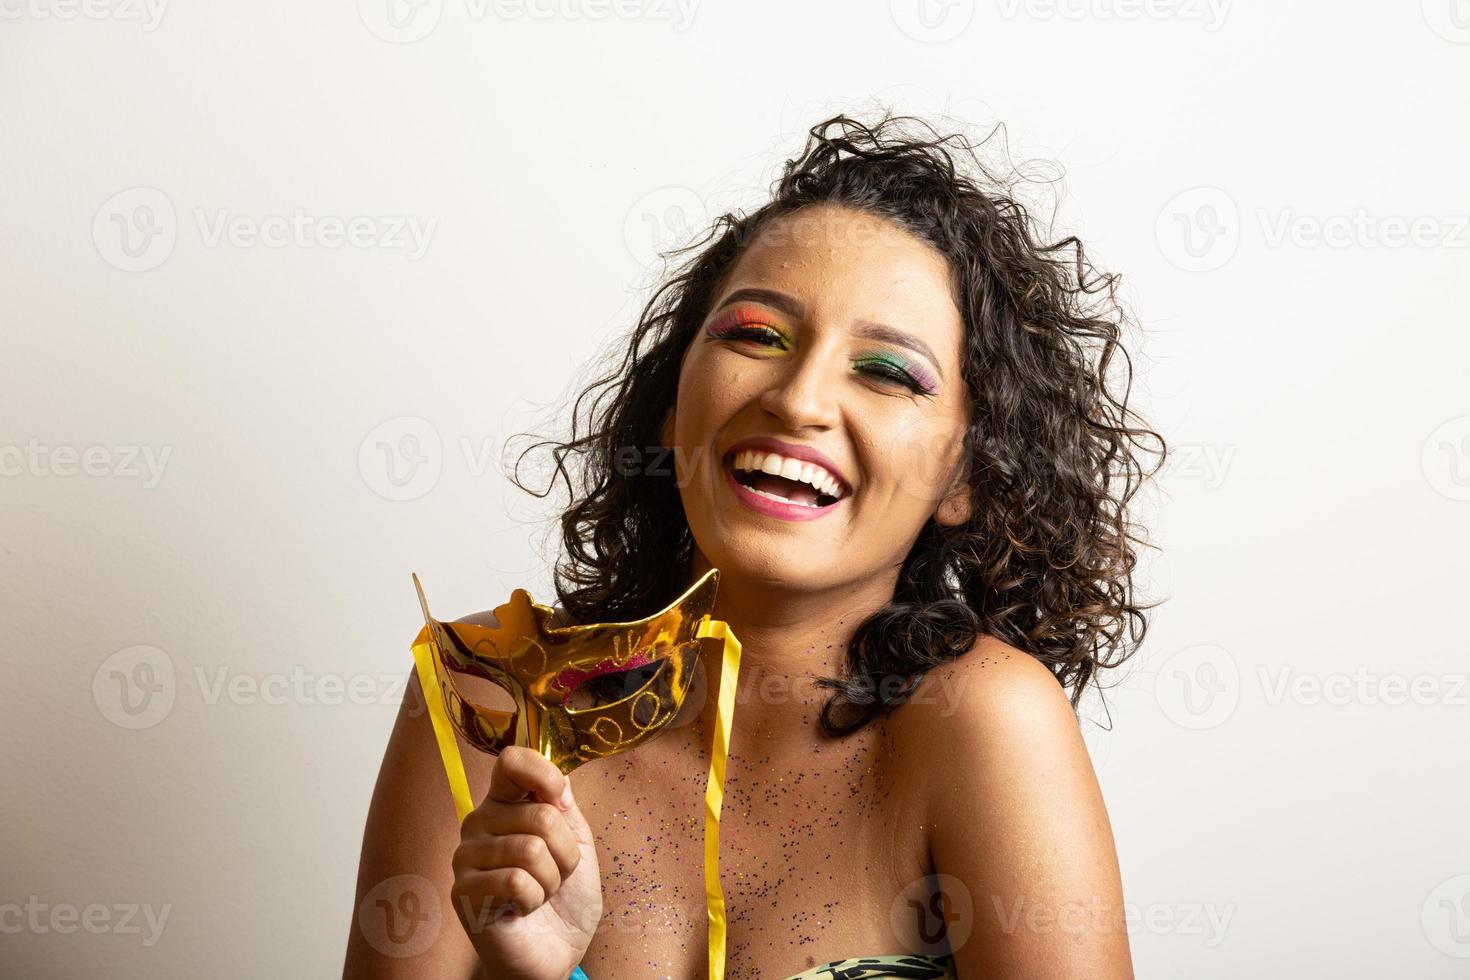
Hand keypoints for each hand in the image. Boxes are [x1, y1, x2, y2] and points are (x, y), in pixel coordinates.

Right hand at [450, 746, 602, 979]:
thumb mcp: (577, 842)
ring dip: (551, 879)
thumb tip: (557, 780)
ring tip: (540, 892)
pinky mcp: (463, 891)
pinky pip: (516, 880)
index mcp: (505, 803)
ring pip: (530, 849)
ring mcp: (466, 856)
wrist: (556, 951)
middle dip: (565, 853)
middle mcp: (479, 822)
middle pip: (540, 815)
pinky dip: (535, 898)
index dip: (545, 776)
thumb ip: (563, 805)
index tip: (564, 802)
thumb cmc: (565, 897)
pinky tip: (523, 908)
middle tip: (556, 874)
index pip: (512, 761)